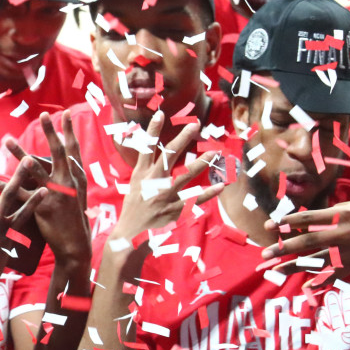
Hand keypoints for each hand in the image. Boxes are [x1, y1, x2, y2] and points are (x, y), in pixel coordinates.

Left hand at [0, 111, 90, 266]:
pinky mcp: (42, 209)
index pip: (73, 150)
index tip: (64, 113)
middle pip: (59, 153)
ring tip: (7, 140)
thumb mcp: (76, 193)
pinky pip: (19, 195)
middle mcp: (68, 183)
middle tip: (44, 115)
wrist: (74, 243)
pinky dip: (4, 187)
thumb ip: (69, 173)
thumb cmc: (72, 216)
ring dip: (20, 153)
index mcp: (76, 178)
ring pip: (35, 169)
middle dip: (51, 133)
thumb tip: (63, 153)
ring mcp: (55, 195)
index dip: (69, 131)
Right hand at [108, 111, 222, 245]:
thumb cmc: (132, 210)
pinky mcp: (175, 209)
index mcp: (140, 175)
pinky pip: (195, 199)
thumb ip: (145, 171)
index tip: (160, 114)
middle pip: (169, 155)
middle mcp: (153, 182)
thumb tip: (152, 155)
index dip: (153, 130)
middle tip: (195, 125)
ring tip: (214, 153)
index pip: (146, 148)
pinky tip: (220, 186)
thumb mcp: (134, 186)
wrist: (129, 236)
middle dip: (182, 139)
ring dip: (202, 163)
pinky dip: (209, 193)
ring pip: (186, 175)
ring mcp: (165, 195)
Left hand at [261, 193, 349, 279]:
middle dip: (284, 248)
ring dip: (295, 266)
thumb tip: (300, 225)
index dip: (286, 222)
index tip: (267, 226)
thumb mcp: (344, 207)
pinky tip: (306, 287)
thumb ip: (324, 217)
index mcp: (339, 216)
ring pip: (318, 260)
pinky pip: (336, 274)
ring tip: (276, 270)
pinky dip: (321, 281)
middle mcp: (343, 234)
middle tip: (264, 254)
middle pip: (308, 243)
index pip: (306, 219)